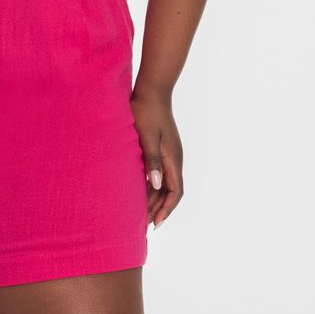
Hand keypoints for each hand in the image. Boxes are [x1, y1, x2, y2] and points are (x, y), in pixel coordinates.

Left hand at [130, 89, 183, 229]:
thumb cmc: (146, 111)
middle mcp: (174, 158)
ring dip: (154, 198)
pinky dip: (151, 184)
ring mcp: (169, 153)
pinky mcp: (162, 147)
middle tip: (144, 224)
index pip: (174, 192)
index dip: (165, 209)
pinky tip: (139, 189)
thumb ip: (152, 160)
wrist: (151, 90)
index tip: (154, 223)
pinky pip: (159, 172)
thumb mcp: (147, 136)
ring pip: (164, 183)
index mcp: (173, 158)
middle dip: (158, 208)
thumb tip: (155, 184)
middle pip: (170, 191)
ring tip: (140, 212)